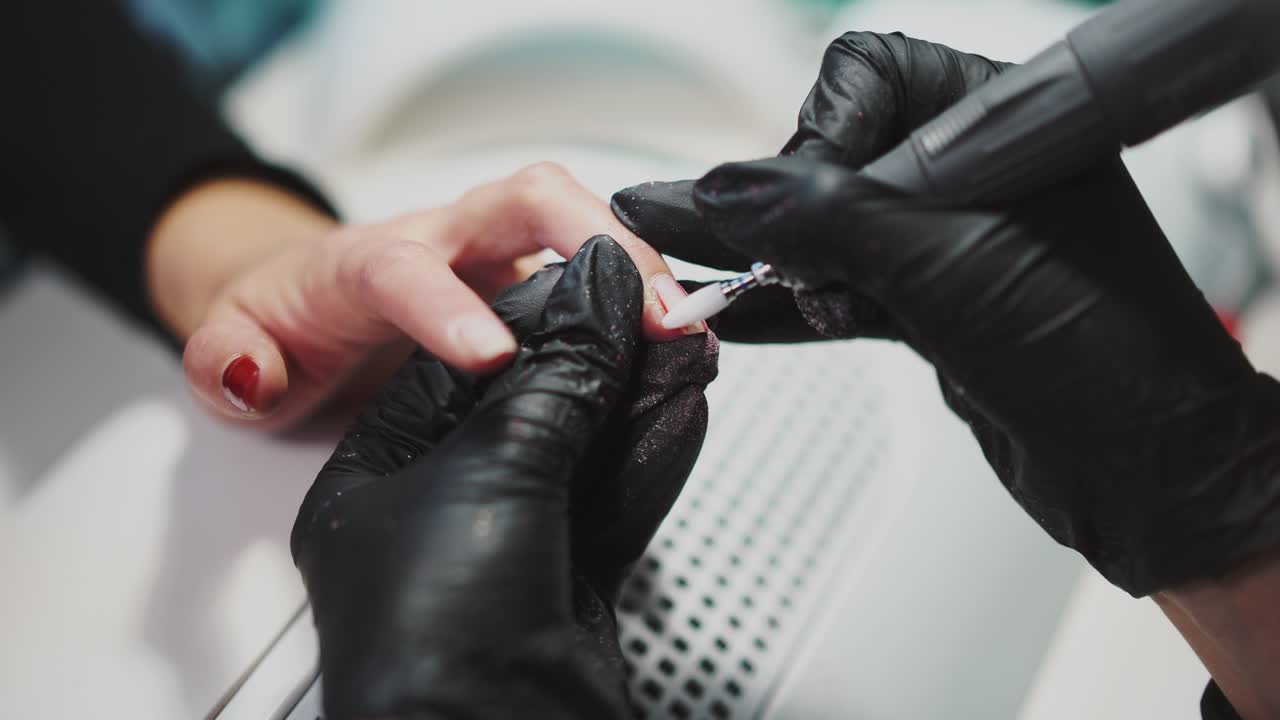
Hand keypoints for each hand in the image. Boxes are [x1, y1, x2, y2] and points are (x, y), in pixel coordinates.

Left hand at [148, 163, 704, 429]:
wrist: (306, 300)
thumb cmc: (283, 321)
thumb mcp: (228, 349)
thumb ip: (223, 362)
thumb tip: (248, 373)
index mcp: (365, 262)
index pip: (407, 268)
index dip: (450, 307)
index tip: (493, 356)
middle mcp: (444, 240)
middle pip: (527, 199)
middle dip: (597, 243)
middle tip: (650, 314)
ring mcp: (495, 254)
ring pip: (576, 219)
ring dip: (639, 263)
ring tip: (686, 327)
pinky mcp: (530, 277)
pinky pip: (595, 264)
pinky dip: (641, 288)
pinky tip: (677, 335)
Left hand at [291, 236, 717, 718]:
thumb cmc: (416, 647)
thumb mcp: (481, 486)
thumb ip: (548, 383)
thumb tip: (599, 301)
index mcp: (372, 443)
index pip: (429, 322)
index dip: (514, 295)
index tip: (592, 291)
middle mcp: (431, 474)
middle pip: (513, 356)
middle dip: (591, 322)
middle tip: (657, 302)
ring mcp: (499, 519)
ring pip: (575, 420)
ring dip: (635, 378)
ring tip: (687, 340)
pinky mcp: (558, 562)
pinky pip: (607, 482)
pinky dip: (648, 443)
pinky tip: (682, 403)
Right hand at [611, 32, 1279, 597]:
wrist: (1148, 472)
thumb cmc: (1105, 356)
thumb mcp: (947, 266)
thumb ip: (825, 218)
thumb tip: (724, 191)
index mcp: (999, 124)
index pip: (867, 79)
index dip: (818, 137)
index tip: (797, 208)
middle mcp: (973, 172)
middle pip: (831, 155)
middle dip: (781, 207)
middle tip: (739, 249)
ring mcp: (950, 242)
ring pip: (828, 230)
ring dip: (762, 256)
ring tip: (676, 255)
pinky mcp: (933, 305)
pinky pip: (840, 289)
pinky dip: (787, 306)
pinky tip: (734, 309)